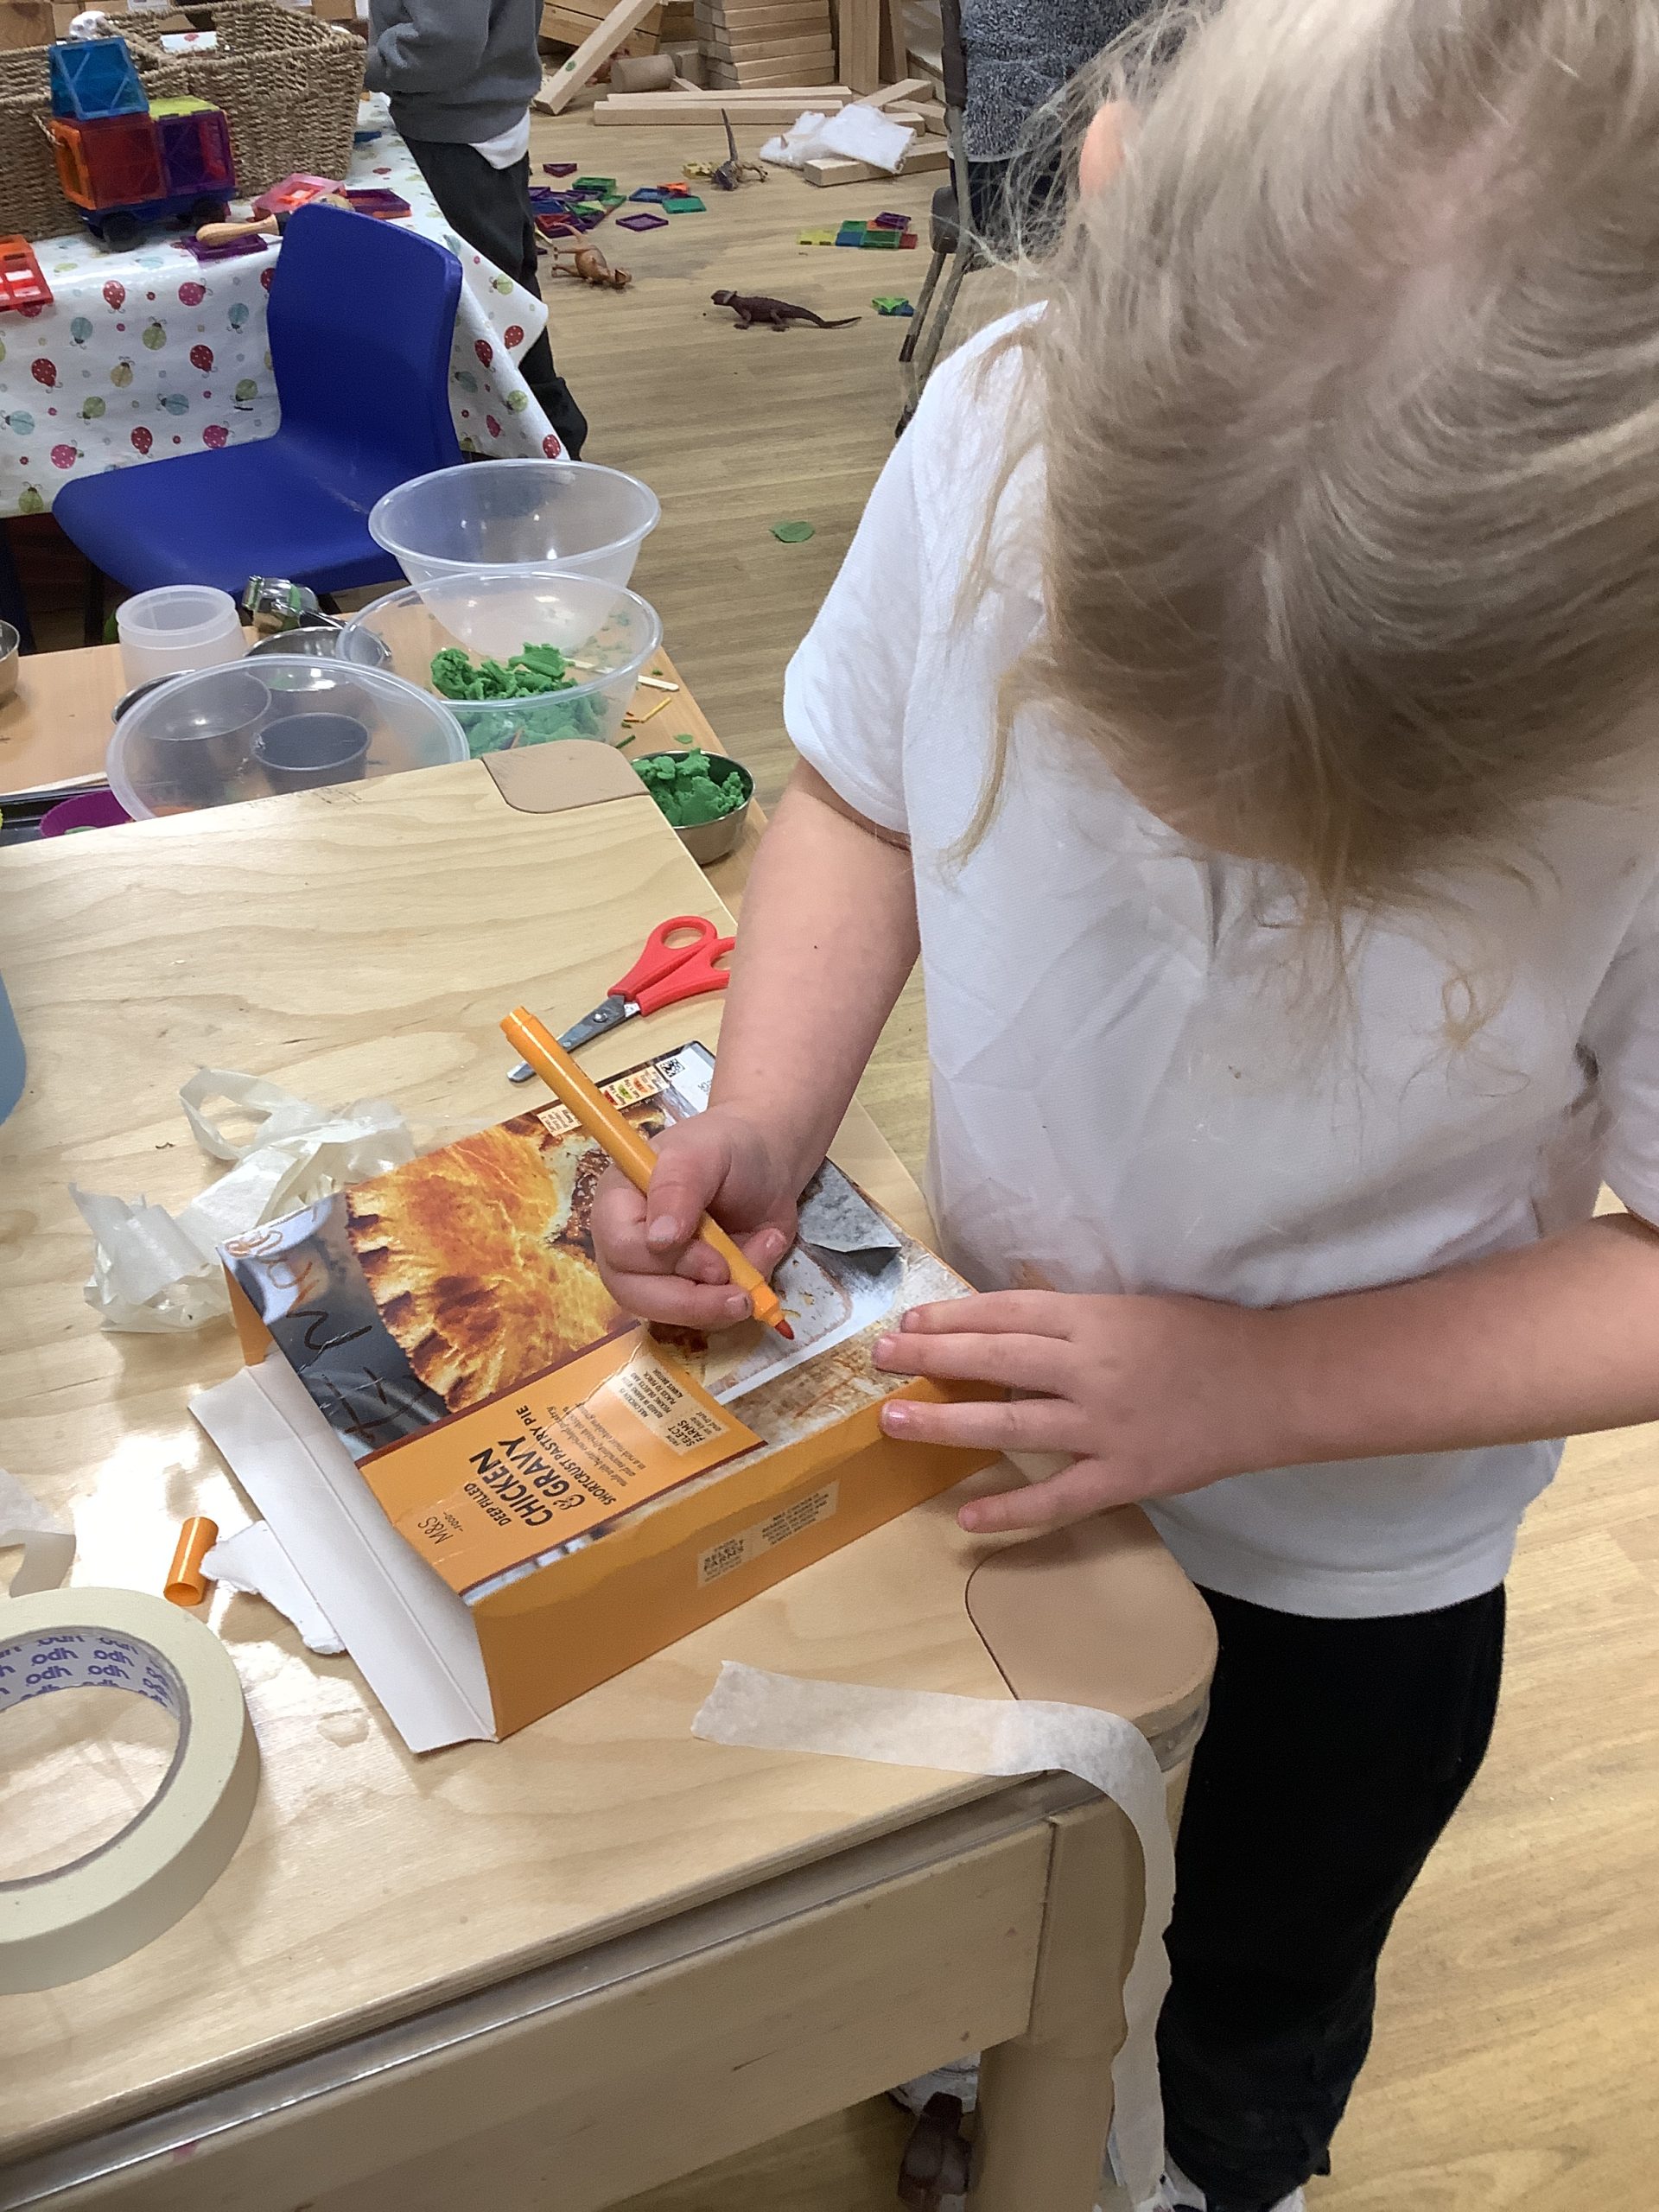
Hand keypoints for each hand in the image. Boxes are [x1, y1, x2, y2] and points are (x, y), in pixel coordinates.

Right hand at [590, 1103, 800, 1328]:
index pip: (620, 1246)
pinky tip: (763, 1252)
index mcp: (619, 1202)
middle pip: (634, 1294)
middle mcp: (628, 1243)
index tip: (714, 1257)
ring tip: (757, 1274)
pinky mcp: (689, 1289)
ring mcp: (657, 1272)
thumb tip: (658, 1240)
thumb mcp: (704, 1153)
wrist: (767, 1160)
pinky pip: (705, 1315)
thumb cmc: (729, 1148)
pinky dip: (741, 1294)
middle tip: (740, 1294)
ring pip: (668, 1314)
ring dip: (717, 1305)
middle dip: (691, 1301)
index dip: (664, 1261)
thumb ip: (678, 1188)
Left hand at [872, 1289, 1287, 1535]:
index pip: (1006, 1313)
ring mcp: (1106, 1426)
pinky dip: (1012, 1508)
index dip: (952, 1316)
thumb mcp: (1134, 1308)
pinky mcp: (1126, 1475)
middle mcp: (1092, 1367)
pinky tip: (967, 1515)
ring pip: (1011, 1425)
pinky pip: (1059, 1497)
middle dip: (931, 1357)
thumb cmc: (1205, 1338)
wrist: (1274, 1385)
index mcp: (1095, 1317)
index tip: (909, 1321)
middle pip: (994, 1360)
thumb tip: (1005, 1326)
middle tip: (880, 1358)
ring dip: (947, 1423)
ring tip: (895, 1421)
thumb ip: (1074, 1319)